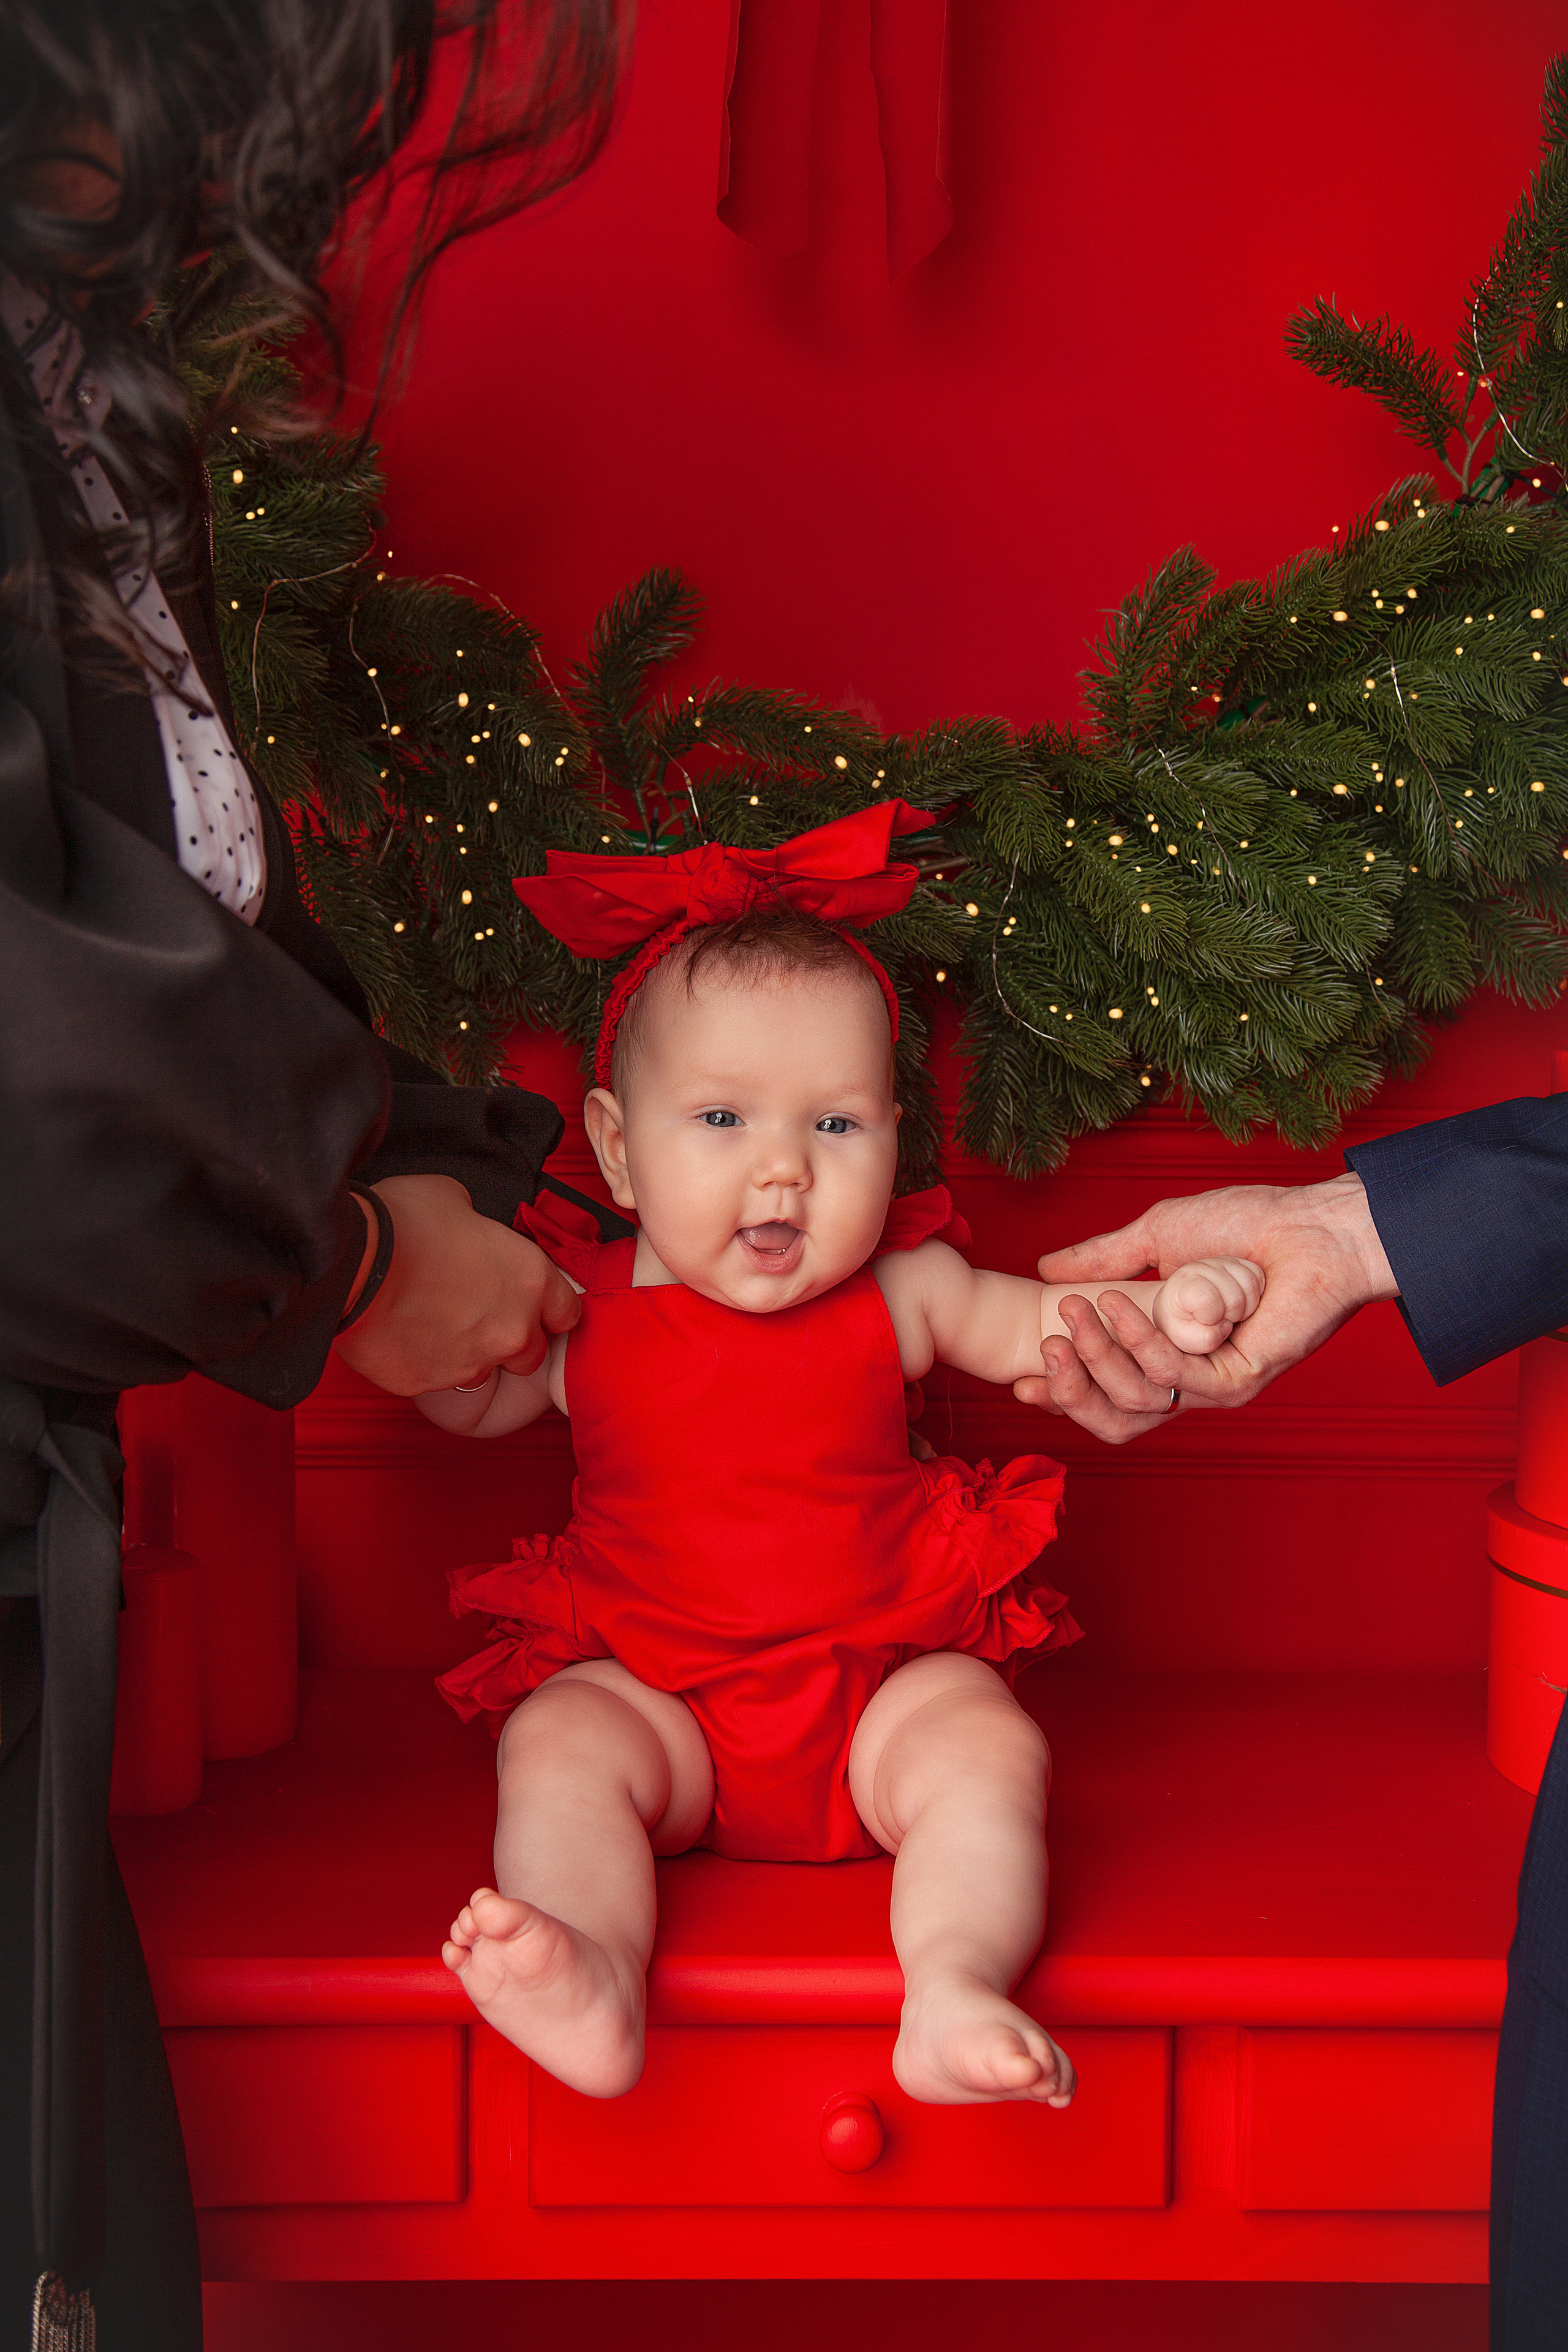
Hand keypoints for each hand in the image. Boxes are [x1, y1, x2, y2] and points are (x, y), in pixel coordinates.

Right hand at [335, 1174, 580, 1395]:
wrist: (351, 1263)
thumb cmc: (404, 1223)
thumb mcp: (454, 1199)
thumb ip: (478, 1222)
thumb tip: (469, 1226)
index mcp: (529, 1279)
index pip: (568, 1313)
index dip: (550, 1311)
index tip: (534, 1307)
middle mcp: (512, 1329)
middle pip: (531, 1354)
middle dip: (510, 1340)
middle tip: (474, 1315)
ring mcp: (472, 1363)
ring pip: (482, 1370)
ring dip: (466, 1353)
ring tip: (430, 1324)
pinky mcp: (429, 1383)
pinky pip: (434, 1379)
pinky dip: (423, 1363)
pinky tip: (400, 1335)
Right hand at [1012, 1175, 1396, 1444]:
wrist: (1309, 1224)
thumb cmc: (1246, 1225)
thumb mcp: (1156, 1237)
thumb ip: (1103, 1259)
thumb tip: (1045, 1271)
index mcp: (1167, 1356)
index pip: (1106, 1396)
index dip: (1060, 1396)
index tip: (1020, 1377)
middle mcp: (1190, 1380)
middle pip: (1115, 1419)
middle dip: (1069, 1391)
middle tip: (1043, 1348)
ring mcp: (1215, 1386)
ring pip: (1137, 1400)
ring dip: (1097, 1355)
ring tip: (1077, 1310)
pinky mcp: (1239, 1381)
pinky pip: (1173, 1376)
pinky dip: (1138, 1342)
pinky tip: (1119, 1304)